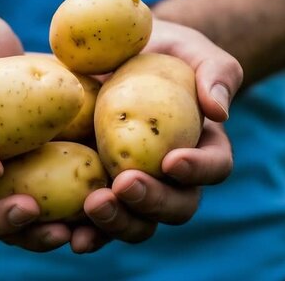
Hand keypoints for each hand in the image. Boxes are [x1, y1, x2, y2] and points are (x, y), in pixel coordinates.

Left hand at [78, 19, 242, 247]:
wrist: (118, 55)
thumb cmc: (163, 51)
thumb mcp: (191, 51)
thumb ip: (214, 73)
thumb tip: (218, 111)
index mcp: (203, 147)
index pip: (215, 166)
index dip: (198, 170)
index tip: (171, 160)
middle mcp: (171, 178)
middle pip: (176, 207)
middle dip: (152, 202)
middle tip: (125, 185)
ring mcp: (134, 187)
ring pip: (137, 223)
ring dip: (117, 223)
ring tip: (93, 206)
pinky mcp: (98, 189)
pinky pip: (94, 221)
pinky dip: (83, 230)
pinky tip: (65, 232)